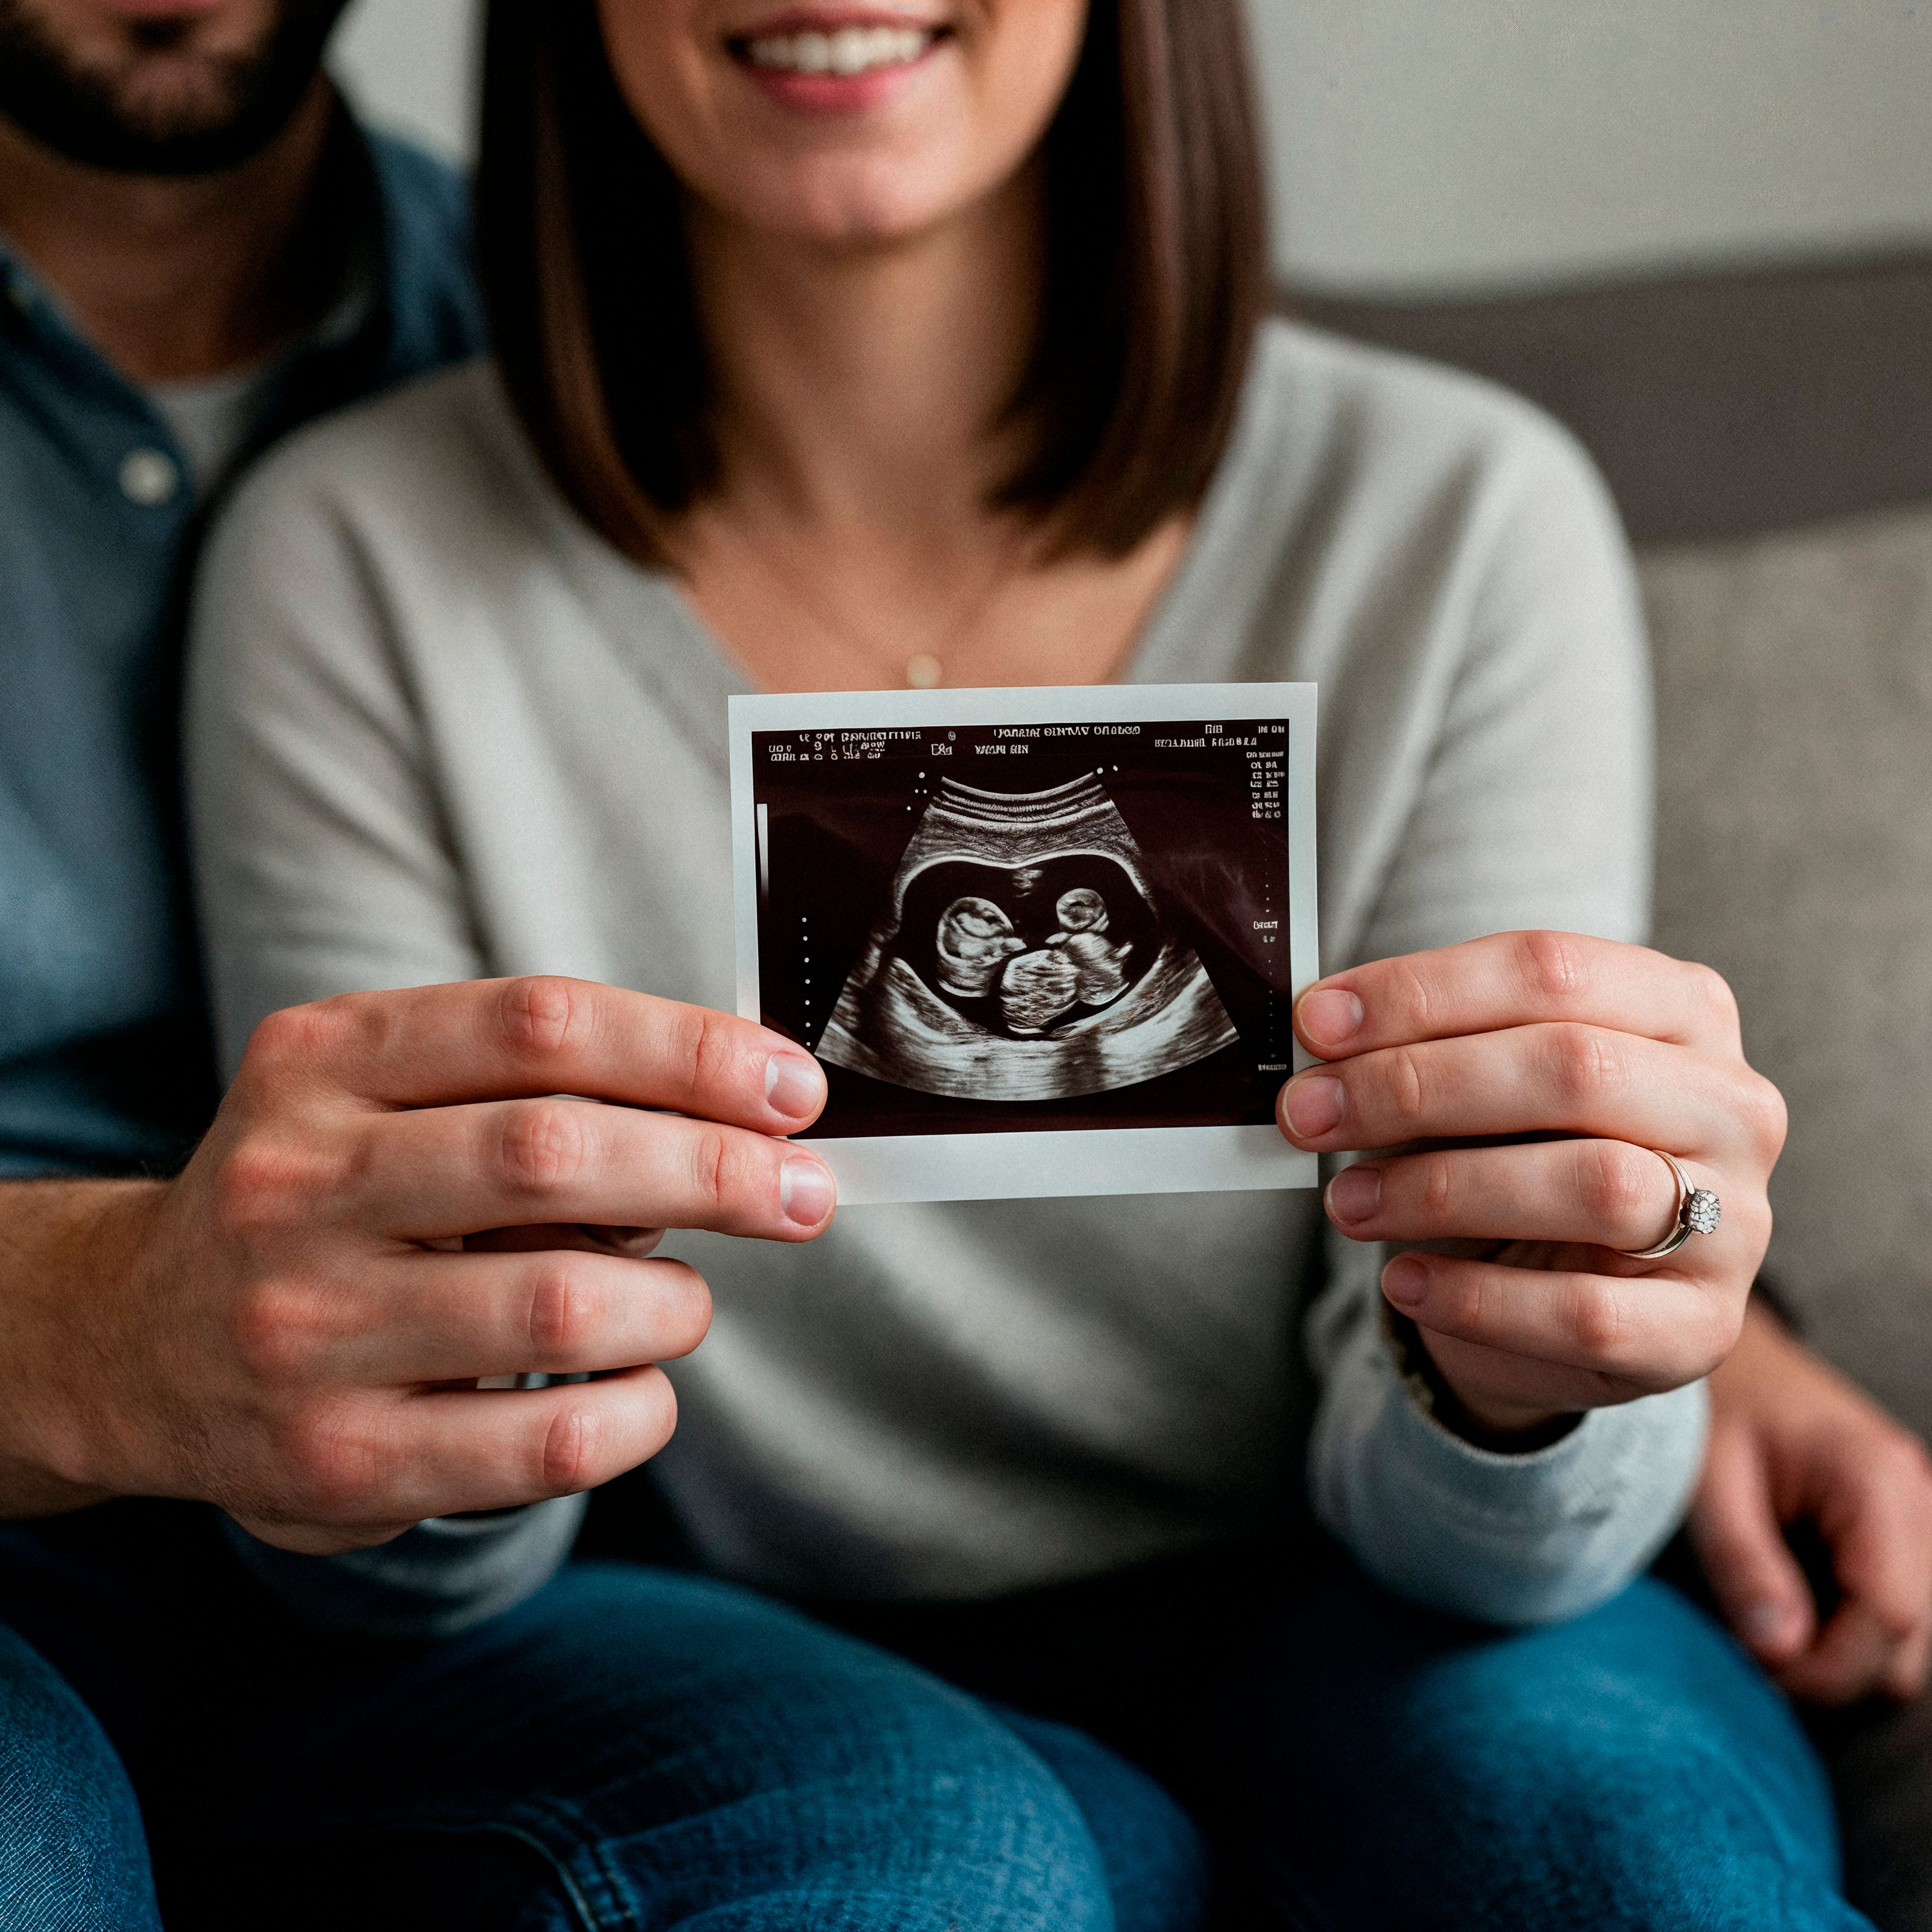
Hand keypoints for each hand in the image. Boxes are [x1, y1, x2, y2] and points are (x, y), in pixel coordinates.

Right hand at [0, 977, 834, 1552]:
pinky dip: (639, 1413)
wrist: (133, 1342)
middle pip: (556, 1154)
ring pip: (563, 1306)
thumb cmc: (321, 1198)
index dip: (689, 1049)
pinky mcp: (333, 1460)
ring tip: (685, 1304)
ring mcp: (306, 1329)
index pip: (541, 1024)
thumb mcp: (381, 1095)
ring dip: (677, 1306)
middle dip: (716, 1170)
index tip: (790, 1087)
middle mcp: (300, 1184)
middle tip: (804, 1192)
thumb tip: (737, 1117)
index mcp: (326, 1062)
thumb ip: (532, 1088)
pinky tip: (644, 1390)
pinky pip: (545, 1445)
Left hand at [1278, 931, 1783, 1438]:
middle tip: (1307, 1113)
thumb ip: (1426, 1046)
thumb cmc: (1527, 1157)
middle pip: (1571, 1067)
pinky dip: (1476, 1299)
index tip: (1315, 1022)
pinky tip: (1403, 1283)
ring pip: (1592, 1185)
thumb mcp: (1489, 1085)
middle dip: (1416, 1086)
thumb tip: (1318, 1028)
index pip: (1549, 970)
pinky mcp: (1702, 1328)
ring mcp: (1736, 1221)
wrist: (1578, 1297)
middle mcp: (1729, 1104)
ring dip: (1440, 1190)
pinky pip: (1586, 1314)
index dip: (1420, 991)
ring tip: (1344, 1201)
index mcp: (1681, 1010)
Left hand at [1692, 1300, 1931, 1702]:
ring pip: (1913, 1637)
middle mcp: (1919, 1499)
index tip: (1761, 1666)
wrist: (1737, 1356)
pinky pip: (1900, 1606)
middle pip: (1910, 1641)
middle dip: (1836, 1665)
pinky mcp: (1906, 1528)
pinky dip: (1852, 1622)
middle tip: (1755, 1646)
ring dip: (1845, 1649)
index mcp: (1875, 1481)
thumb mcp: (1710, 1478)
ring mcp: (1922, 1515)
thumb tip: (1779, 1652)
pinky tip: (1796, 1599)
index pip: (1889, 1615)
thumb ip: (1744, 1562)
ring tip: (1770, 1619)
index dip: (1829, 1664)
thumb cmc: (1718, 1406)